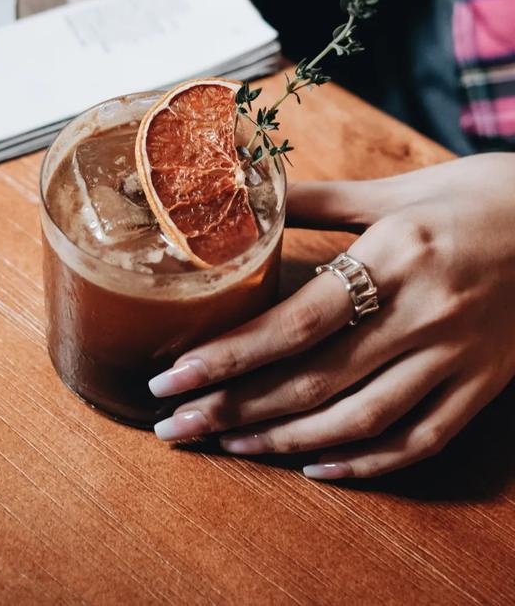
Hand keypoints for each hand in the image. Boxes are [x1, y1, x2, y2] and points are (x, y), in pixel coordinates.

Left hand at [148, 153, 514, 478]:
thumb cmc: (477, 195)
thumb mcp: (397, 189)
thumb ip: (318, 199)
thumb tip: (248, 194)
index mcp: (395, 255)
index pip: (298, 320)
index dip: (230, 355)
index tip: (173, 377)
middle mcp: (424, 313)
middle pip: (316, 379)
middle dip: (236, 408)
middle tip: (177, 426)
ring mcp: (457, 356)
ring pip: (361, 418)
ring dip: (287, 440)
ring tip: (230, 444)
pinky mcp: (482, 383)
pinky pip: (421, 438)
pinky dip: (367, 461)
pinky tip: (318, 466)